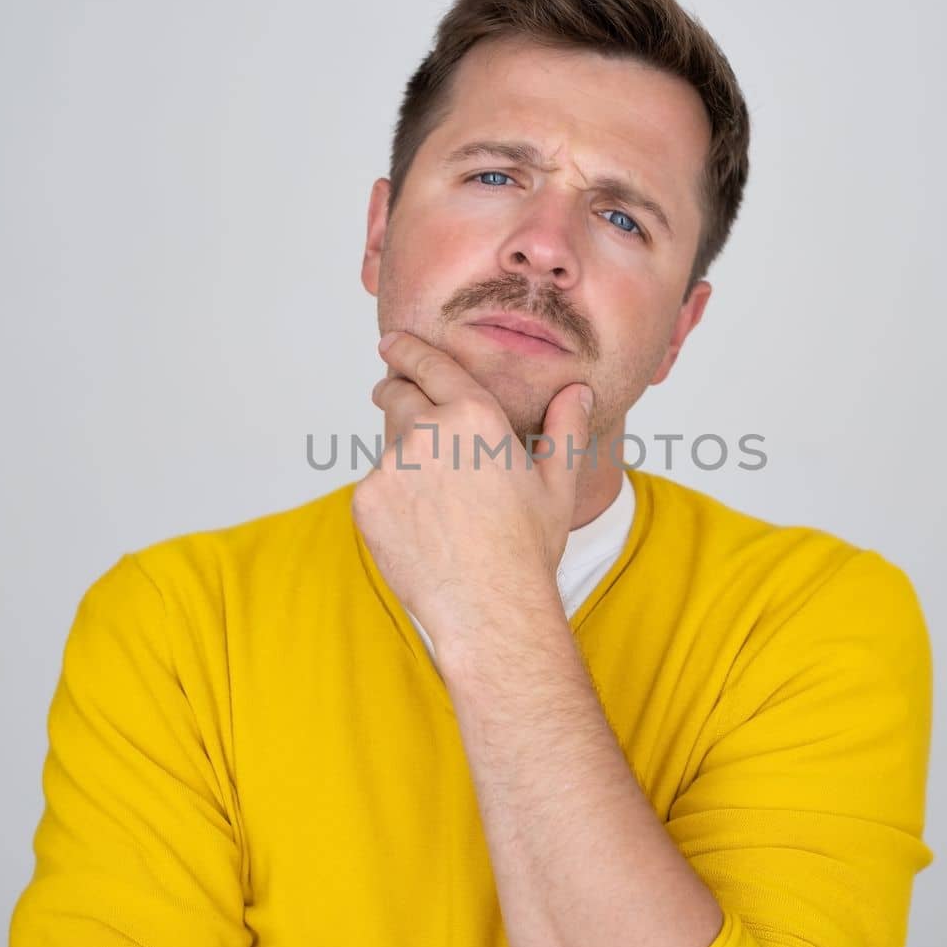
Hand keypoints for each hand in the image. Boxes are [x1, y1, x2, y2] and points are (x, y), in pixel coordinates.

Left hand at [351, 330, 593, 654]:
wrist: (488, 606)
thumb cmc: (528, 547)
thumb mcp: (557, 483)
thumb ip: (565, 427)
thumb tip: (578, 392)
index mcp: (474, 416)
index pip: (430, 365)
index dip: (407, 349)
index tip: (392, 341)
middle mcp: (426, 432)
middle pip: (395, 396)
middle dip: (396, 393)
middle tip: (400, 402)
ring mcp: (390, 467)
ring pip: (388, 447)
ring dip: (402, 456)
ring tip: (436, 498)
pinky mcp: (368, 501)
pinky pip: (375, 487)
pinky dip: (391, 498)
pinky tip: (421, 527)